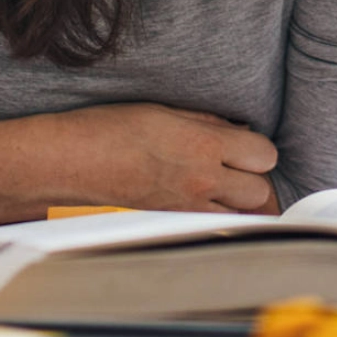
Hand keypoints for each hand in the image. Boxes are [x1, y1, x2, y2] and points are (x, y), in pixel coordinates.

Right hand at [37, 102, 280, 213]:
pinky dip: (216, 215)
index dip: (259, 149)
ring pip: (240, 215)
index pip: (264, 155)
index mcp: (203, 145)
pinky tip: (202, 199)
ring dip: (239, 201)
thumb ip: (208, 123)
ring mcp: (187, 206)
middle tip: (237, 165)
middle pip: (260, 190)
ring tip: (222, 184)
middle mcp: (201, 179)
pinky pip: (211, 224)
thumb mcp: (166, 112)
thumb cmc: (113, 128)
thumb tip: (238, 130)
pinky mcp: (171, 222)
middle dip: (255, 177)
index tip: (245, 144)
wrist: (73, 161)